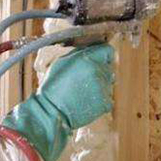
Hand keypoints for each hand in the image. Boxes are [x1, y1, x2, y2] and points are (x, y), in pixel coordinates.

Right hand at [1, 44, 114, 160]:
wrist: (51, 111)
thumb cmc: (53, 86)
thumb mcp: (62, 62)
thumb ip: (80, 53)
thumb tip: (93, 49)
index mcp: (87, 59)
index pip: (108, 50)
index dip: (103, 54)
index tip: (98, 59)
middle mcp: (98, 71)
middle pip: (109, 66)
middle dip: (100, 69)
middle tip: (85, 78)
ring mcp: (103, 88)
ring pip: (109, 82)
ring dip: (101, 84)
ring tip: (83, 91)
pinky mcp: (105, 103)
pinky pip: (108, 97)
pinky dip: (100, 99)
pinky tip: (87, 101)